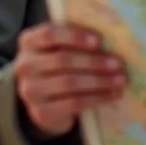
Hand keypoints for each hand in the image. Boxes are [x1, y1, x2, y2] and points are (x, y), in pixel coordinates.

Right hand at [13, 23, 125, 138]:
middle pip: (62, 60)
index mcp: (29, 42)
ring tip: (120, 80)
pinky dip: (97, 98)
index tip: (98, 41)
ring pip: (69, 83)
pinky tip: (113, 94)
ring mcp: (30, 91)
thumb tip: (113, 32)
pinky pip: (74, 103)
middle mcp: (25, 66)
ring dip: (100, 81)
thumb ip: (78, 37)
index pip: (48, 34)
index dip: (74, 36)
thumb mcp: (63, 46)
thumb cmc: (62, 62)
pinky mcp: (42, 112)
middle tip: (118, 64)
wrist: (46, 98)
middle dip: (93, 62)